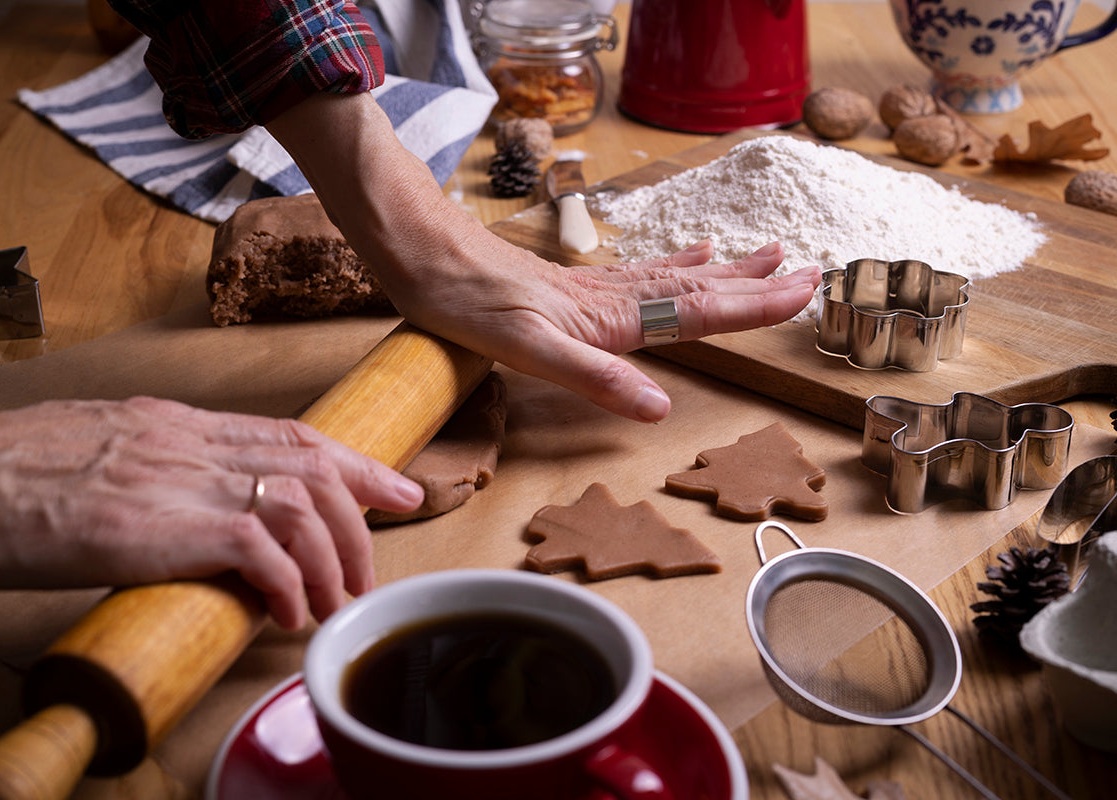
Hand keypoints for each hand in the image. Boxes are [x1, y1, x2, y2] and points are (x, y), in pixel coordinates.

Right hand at [0, 397, 423, 628]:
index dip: (353, 462)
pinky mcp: (162, 523)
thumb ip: (154, 467)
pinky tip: (287, 611)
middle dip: (362, 514)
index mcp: (177, 423)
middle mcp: (191, 441)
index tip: (392, 486)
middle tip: (377, 563)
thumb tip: (190, 504)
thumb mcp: (97, 451)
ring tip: (332, 602)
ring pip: (302, 503)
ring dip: (332, 558)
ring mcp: (180, 477)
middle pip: (313, 464)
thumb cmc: (4, 473)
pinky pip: (259, 547)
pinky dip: (288, 582)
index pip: (291, 432)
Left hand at [268, 94, 820, 422]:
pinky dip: (673, 268)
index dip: (752, 306)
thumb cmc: (467, 304)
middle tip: (808, 271)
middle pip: (698, 290)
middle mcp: (611, 300)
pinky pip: (639, 277)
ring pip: (674, 279)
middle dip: (754, 286)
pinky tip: (684, 258)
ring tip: (763, 256)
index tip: (804, 293)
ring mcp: (592, 292)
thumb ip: (596, 376)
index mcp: (611, 318)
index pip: (698, 312)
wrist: (423, 257)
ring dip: (723, 272)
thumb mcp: (528, 349)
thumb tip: (660, 408)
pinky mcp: (569, 290)